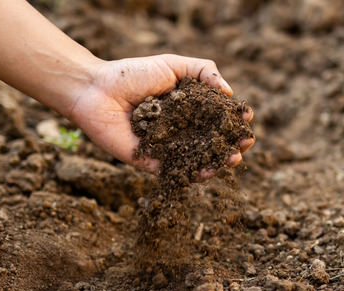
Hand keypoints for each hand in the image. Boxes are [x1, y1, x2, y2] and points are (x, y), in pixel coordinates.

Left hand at [67, 54, 254, 174]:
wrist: (96, 90)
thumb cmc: (132, 74)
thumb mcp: (173, 64)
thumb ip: (204, 72)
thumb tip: (230, 93)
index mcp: (188, 108)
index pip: (217, 117)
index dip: (234, 119)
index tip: (247, 117)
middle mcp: (181, 130)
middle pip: (213, 141)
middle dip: (233, 143)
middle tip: (246, 141)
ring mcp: (169, 149)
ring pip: (200, 160)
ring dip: (220, 162)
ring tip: (234, 158)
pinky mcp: (153, 164)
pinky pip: (177, 173)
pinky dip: (195, 174)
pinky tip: (208, 170)